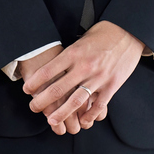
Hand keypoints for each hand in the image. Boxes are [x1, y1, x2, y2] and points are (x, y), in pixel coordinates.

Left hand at [22, 22, 144, 134]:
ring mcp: (99, 78)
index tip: (26, 90)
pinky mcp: (112, 85)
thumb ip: (67, 55)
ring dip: (61, 113)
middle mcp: (84, 67)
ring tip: (51, 120)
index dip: (34, 83)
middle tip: (33, 107)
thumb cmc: (101, 34)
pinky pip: (99, 105)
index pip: (47, 72)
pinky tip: (82, 121)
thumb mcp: (79, 40)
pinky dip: (89, 115)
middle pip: (57, 89)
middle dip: (42, 101)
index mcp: (73, 53)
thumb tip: (51, 67)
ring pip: (76, 101)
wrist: (127, 32)